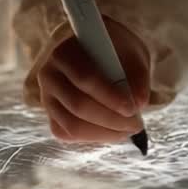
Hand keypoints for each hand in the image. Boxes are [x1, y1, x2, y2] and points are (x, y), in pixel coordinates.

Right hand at [37, 15, 150, 143]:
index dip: (109, 96)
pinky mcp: (52, 116)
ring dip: (105, 132)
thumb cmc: (115, 51)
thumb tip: (140, 103)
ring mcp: (47, 98)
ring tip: (129, 129)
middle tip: (136, 124)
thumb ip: (137, 75)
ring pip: (73, 125)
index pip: (85, 77)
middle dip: (111, 119)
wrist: (97, 51)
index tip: (132, 108)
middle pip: (78, 105)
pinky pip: (69, 134)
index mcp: (65, 52)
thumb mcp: (131, 53)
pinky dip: (95, 137)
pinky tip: (114, 131)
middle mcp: (49, 75)